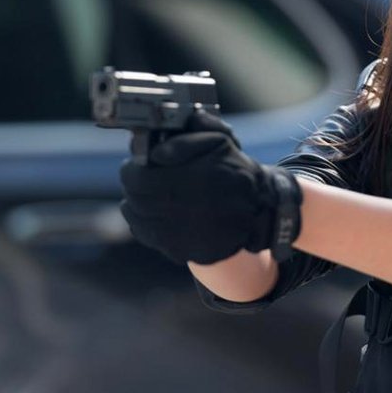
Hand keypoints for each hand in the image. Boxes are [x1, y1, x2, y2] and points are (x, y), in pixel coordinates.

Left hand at [119, 110, 300, 264]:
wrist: (258, 210)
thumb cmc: (234, 171)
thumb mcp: (218, 141)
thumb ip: (185, 139)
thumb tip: (156, 153)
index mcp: (190, 182)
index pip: (137, 178)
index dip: (133, 169)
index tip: (138, 164)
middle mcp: (183, 213)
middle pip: (134, 198)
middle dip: (134, 185)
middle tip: (142, 177)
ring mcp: (180, 238)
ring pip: (136, 218)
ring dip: (137, 203)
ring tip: (152, 194)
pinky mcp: (179, 253)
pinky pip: (147, 236)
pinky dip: (146, 222)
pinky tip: (158, 212)